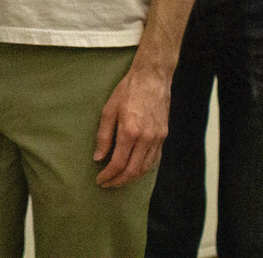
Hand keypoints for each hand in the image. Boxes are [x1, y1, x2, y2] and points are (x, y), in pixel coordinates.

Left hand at [94, 66, 169, 187]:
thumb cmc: (127, 90)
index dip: (108, 175)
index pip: (118, 163)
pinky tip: (134, 170)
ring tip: (119, 180)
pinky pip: (154, 159)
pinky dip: (144, 168)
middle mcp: (146, 138)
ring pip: (145, 168)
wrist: (152, 78)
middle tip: (107, 184)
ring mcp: (157, 138)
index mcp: (130, 131)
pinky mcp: (164, 136)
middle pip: (133, 170)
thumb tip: (98, 157)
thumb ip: (104, 136)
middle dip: (119, 181)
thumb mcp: (109, 110)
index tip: (99, 180)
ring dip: (131, 178)